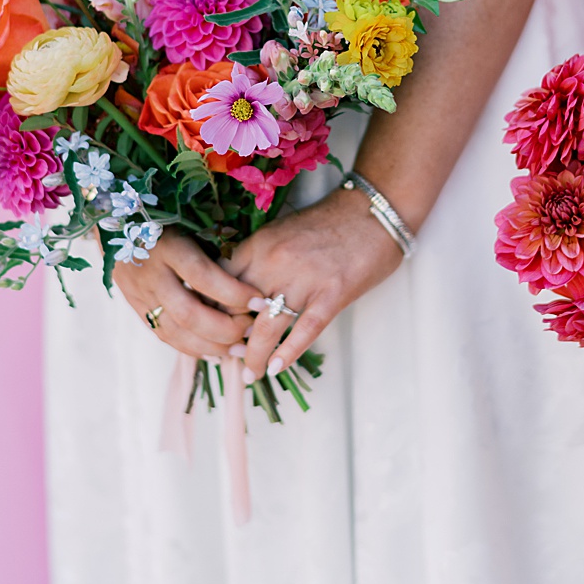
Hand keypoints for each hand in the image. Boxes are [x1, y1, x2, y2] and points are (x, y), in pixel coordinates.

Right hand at [111, 228, 262, 359]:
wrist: (114, 222)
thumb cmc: (165, 221)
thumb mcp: (187, 225)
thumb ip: (213, 252)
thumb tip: (252, 283)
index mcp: (166, 246)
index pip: (202, 276)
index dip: (233, 293)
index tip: (259, 301)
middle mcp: (150, 273)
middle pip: (188, 313)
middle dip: (225, 328)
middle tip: (252, 330)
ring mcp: (139, 293)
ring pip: (175, 331)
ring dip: (212, 346)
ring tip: (240, 349)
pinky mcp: (135, 306)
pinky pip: (163, 335)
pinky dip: (191, 348)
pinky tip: (215, 352)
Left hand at [227, 190, 403, 384]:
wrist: (372, 211)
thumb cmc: (326, 223)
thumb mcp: (279, 233)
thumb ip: (256, 259)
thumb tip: (235, 291)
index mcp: (257, 245)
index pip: (219, 284)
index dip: (212, 310)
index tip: (210, 328)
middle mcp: (274, 262)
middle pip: (237, 308)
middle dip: (228, 338)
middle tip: (227, 356)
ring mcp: (304, 279)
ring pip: (266, 326)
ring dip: (255, 355)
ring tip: (251, 373)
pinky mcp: (332, 294)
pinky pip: (305, 330)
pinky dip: (288, 353)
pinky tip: (277, 368)